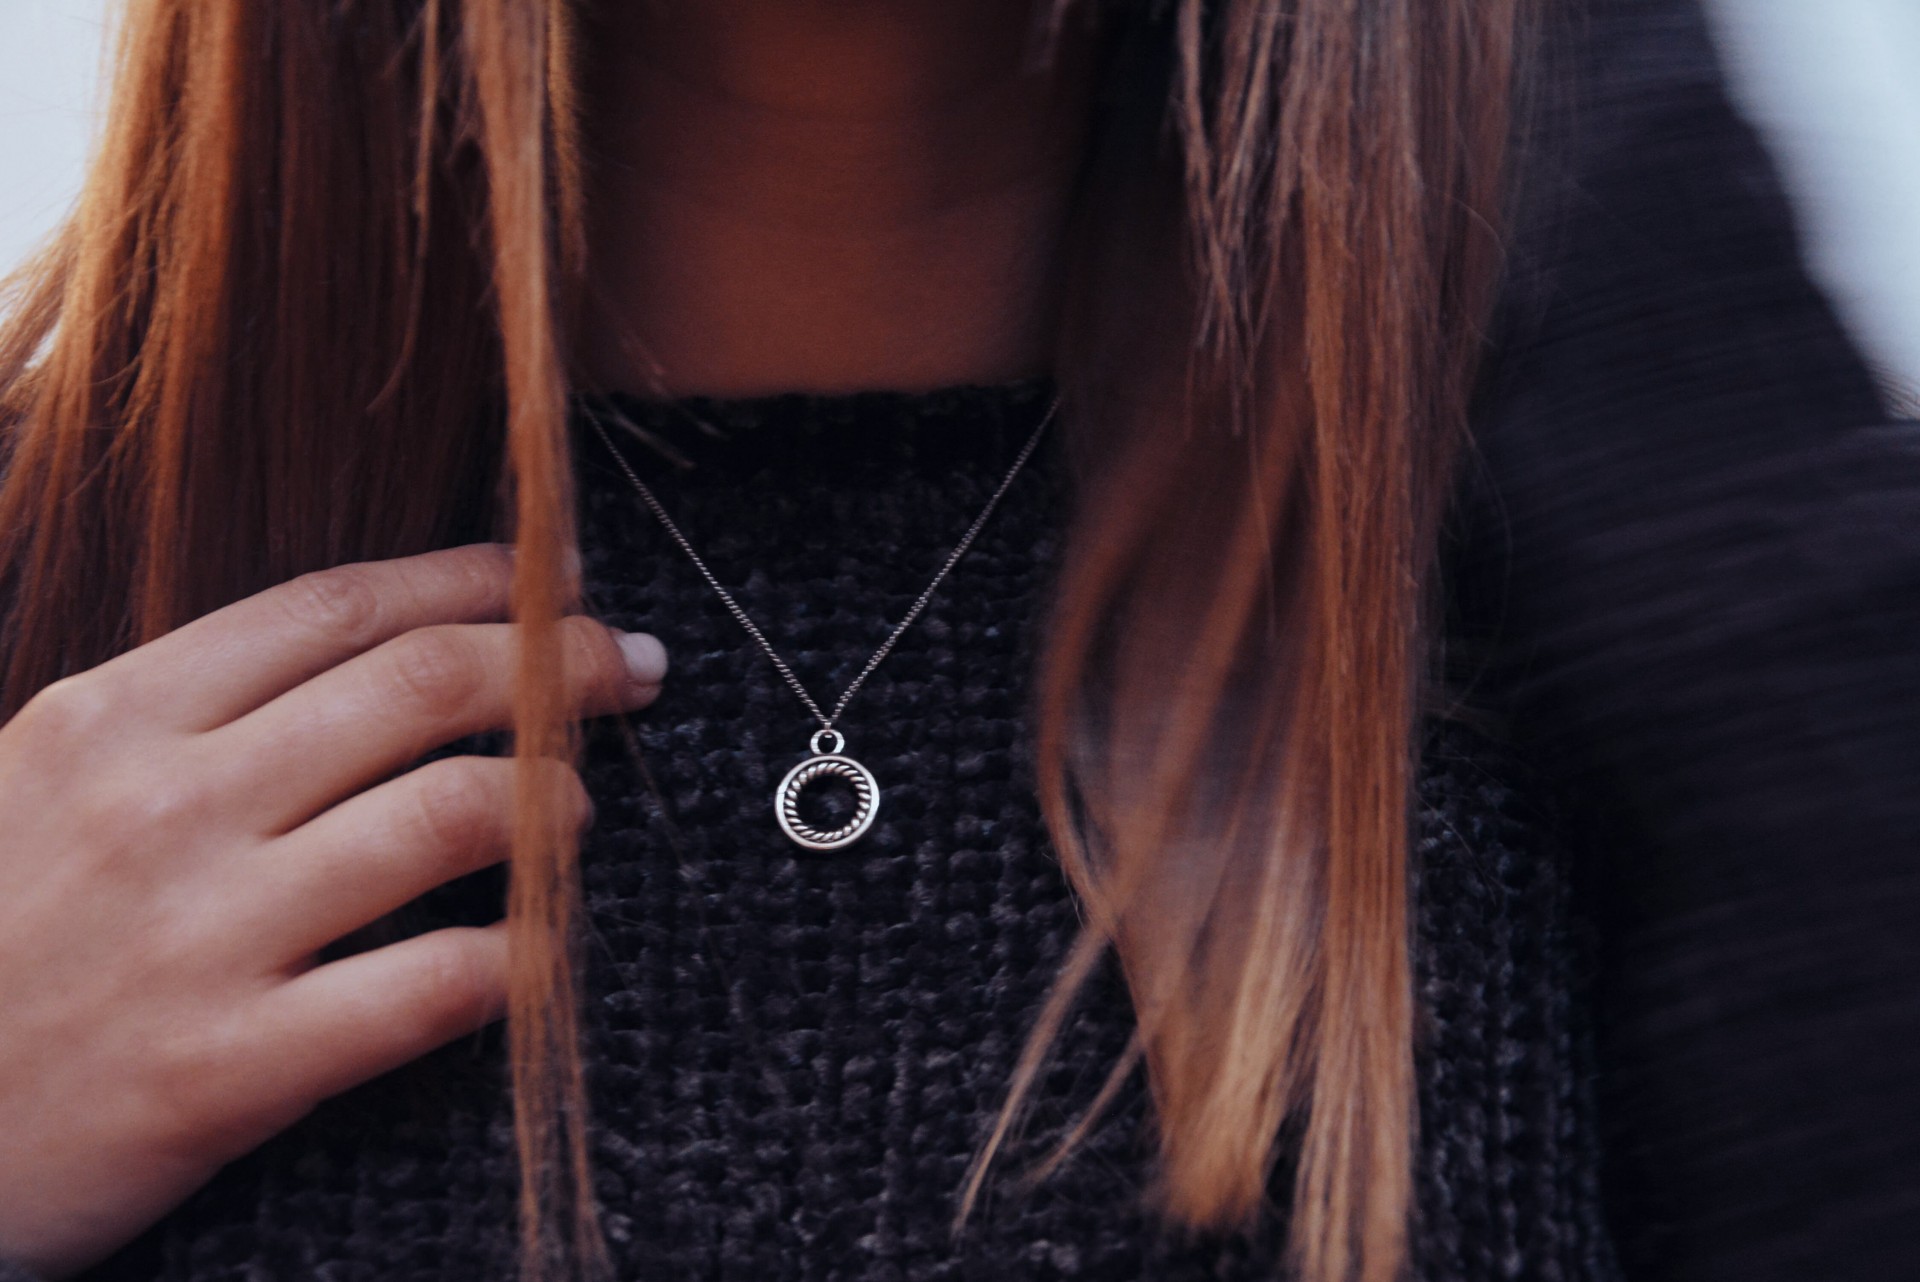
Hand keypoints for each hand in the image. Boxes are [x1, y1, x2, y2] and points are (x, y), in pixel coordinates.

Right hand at [0, 543, 664, 1277]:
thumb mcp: (42, 779)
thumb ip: (190, 712)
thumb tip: (375, 652)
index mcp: (116, 715)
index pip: (342, 606)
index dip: (477, 577)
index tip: (559, 572)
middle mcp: (165, 805)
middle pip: (422, 685)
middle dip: (559, 659)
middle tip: (630, 666)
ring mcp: (199, 934)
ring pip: (450, 817)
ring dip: (553, 802)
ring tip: (578, 809)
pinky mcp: (225, 1066)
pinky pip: (431, 985)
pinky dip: (519, 957)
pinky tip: (540, 949)